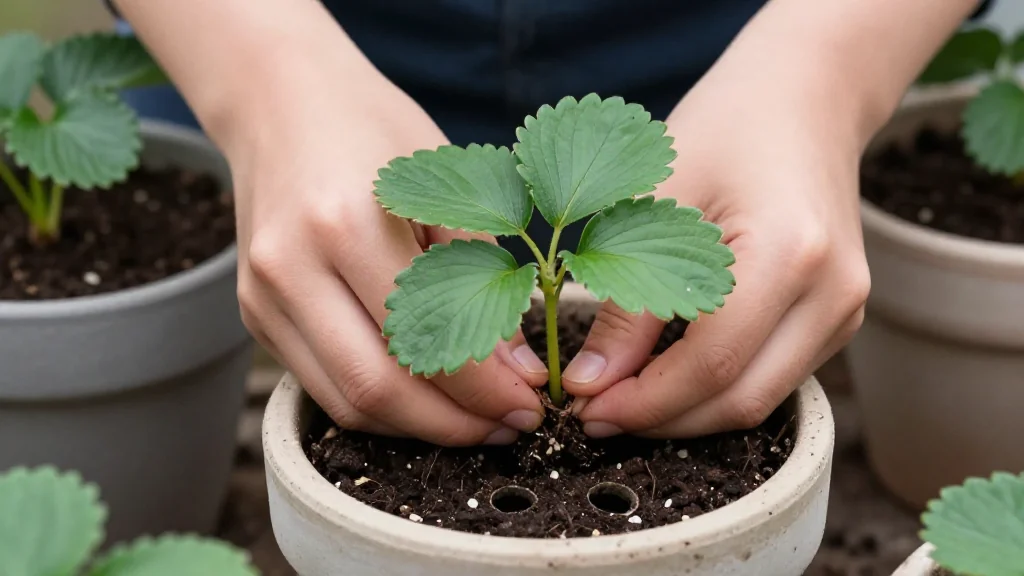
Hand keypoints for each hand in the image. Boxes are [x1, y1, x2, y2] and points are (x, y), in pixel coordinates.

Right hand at [231, 73, 547, 445]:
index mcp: (344, 225)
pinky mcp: (253, 314)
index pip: (422, 342)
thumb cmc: (374, 130)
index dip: (483, 391)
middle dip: (453, 426)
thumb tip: (516, 372)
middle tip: (507, 427)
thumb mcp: (445, 184)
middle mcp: (290, 268)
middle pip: (375, 390)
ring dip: (415, 428)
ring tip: (473, 421)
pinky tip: (423, 397)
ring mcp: (261, 296)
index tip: (531, 404)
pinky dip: (377, 403)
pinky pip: (321, 384)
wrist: (280, 100)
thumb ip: (480, 278)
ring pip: (343, 402)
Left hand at [563, 55, 870, 437]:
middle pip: (742, 399)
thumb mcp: (657, 201)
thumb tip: (589, 384)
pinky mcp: (839, 319)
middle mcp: (834, 293)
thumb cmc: (725, 128)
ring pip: (760, 399)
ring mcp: (846, 311)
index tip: (582, 408)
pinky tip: (664, 374)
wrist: (803, 95)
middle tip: (593, 414)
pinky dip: (715, 388)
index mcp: (791, 253)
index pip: (712, 364)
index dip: (642, 402)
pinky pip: (773, 378)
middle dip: (661, 420)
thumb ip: (627, 300)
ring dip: (687, 412)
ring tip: (619, 396)